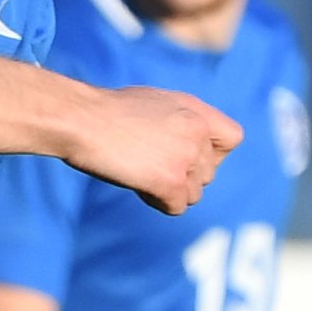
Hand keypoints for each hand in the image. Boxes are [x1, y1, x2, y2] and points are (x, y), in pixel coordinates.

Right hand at [66, 84, 240, 214]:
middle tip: (149, 165)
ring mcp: (187, 157)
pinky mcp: (171, 180)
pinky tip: (138, 186)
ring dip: (170, 191)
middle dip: (183, 176)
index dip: (214, 153)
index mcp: (196, 111)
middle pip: (208, 174)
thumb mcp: (155, 103)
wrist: (79, 118)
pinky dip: (158, 202)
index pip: (232, 138)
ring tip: (139, 172)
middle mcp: (198, 132)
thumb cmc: (106, 111)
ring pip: (195, 193)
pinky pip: (177, 207)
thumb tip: (196, 148)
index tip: (190, 156)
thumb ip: (182, 122)